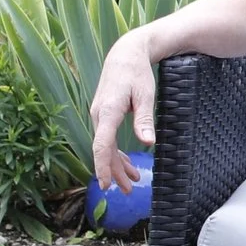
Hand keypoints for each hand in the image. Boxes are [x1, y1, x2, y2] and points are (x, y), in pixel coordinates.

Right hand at [88, 30, 156, 193]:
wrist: (125, 55)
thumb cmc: (136, 73)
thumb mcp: (145, 95)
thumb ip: (144, 119)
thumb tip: (146, 142)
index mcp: (108, 111)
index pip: (102, 144)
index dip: (102, 166)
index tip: (105, 183)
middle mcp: (99, 115)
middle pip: (103, 150)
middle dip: (113, 172)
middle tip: (128, 191)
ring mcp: (99, 116)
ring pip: (105, 147)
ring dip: (117, 165)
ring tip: (131, 183)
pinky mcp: (104, 116)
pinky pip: (107, 139)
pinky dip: (116, 153)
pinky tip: (128, 164)